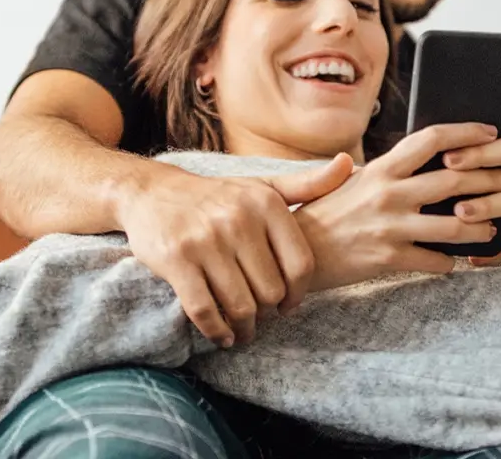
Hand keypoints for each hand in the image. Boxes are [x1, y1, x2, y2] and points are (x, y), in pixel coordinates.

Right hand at [114, 159, 350, 347]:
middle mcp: (237, 220)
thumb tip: (348, 165)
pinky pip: (204, 310)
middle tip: (261, 319)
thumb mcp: (263, 186)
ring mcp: (205, 241)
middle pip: (271, 292)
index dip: (299, 295)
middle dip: (268, 313)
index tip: (289, 305)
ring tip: (243, 332)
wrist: (152, 192)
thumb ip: (307, 184)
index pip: (300, 265)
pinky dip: (216, 331)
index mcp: (265, 204)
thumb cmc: (217, 197)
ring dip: (244, 328)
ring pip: (240, 305)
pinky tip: (222, 335)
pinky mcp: (176, 261)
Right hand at [294, 123, 500, 291]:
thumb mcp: (351, 179)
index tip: (491, 132)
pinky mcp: (389, 258)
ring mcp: (391, 227)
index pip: (432, 139)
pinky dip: (450, 262)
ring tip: (493, 226)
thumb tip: (421, 152)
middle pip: (455, 180)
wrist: (296, 248)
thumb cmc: (326, 211)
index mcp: (382, 168)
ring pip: (455, 225)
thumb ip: (386, 169)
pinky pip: (435, 261)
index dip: (466, 132)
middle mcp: (389, 193)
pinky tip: (457, 260)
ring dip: (482, 226)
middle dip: (492, 178)